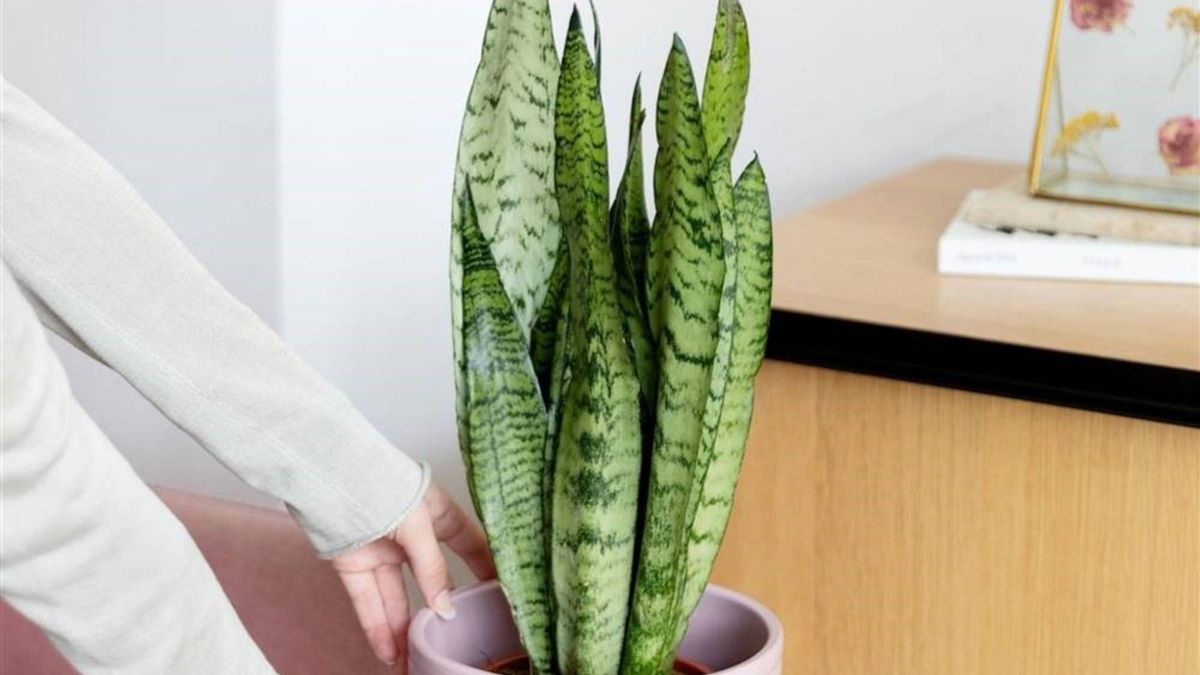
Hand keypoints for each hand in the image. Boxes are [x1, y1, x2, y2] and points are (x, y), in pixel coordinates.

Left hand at [331, 481, 495, 670]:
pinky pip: (368, 602)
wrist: (333, 476)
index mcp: (437, 513)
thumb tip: (446, 609)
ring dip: (404, 631)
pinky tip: (389, 652)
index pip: (468, 544)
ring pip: (397, 598)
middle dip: (439, 611)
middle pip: (430, 581)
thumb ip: (433, 568)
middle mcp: (412, 536)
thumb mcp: (420, 526)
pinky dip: (377, 628)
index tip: (498, 593)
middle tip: (453, 640)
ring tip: (415, 662)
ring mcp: (383, 551)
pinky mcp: (355, 564)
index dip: (483, 566)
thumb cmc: (383, 486)